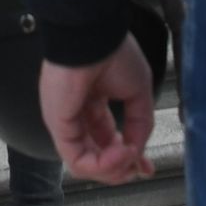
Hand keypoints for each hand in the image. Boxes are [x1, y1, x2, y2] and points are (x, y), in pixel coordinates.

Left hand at [42, 43, 156, 184]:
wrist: (95, 35)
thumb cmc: (112, 51)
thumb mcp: (138, 91)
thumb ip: (140, 124)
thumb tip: (138, 151)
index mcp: (93, 102)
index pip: (108, 139)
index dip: (128, 157)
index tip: (146, 167)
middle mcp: (77, 114)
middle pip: (96, 156)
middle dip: (121, 169)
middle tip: (139, 168)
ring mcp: (66, 122)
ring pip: (86, 165)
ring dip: (113, 170)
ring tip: (130, 159)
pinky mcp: (59, 126)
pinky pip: (78, 160)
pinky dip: (103, 166)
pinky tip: (121, 156)